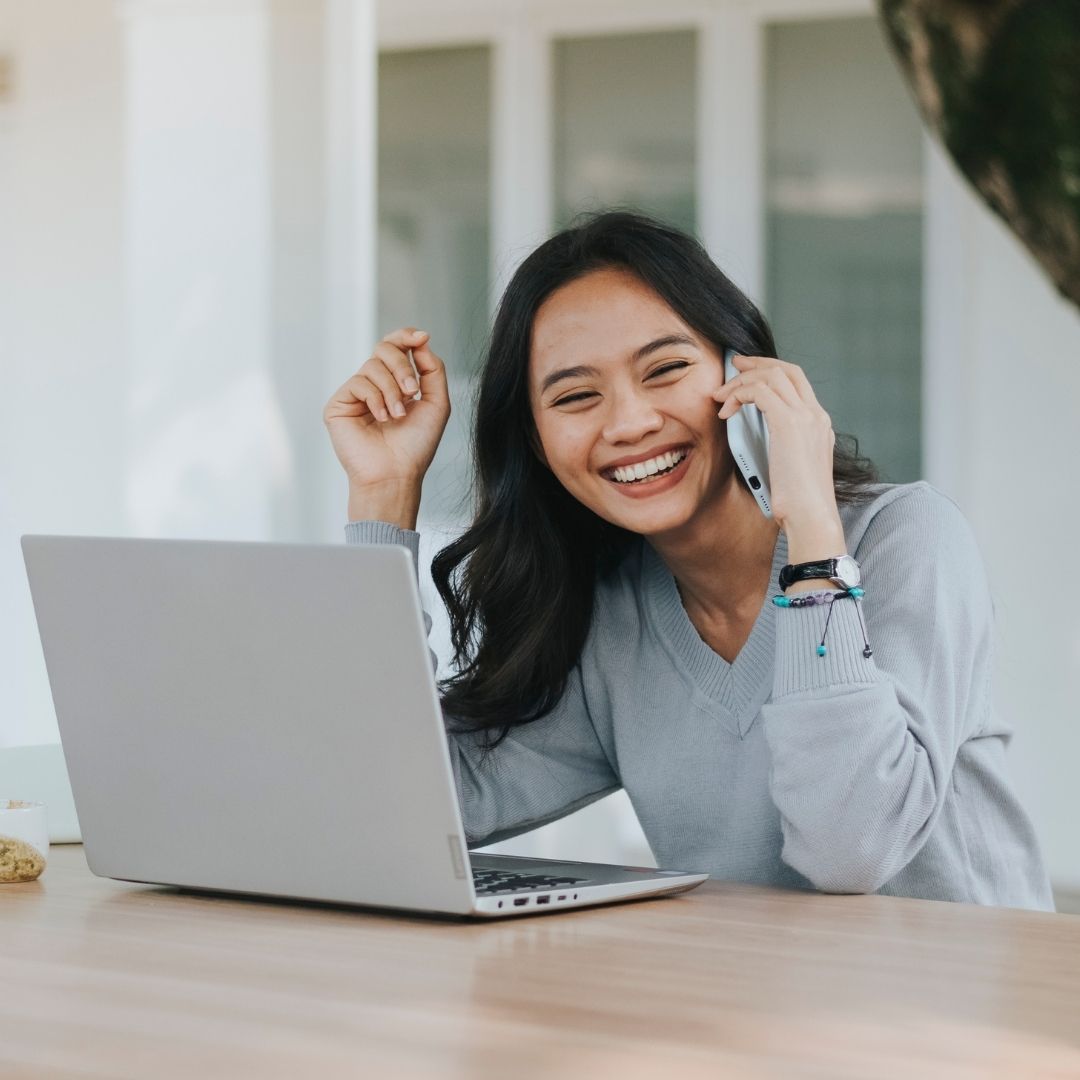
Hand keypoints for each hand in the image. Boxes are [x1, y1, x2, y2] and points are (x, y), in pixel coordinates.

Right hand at [323, 328, 450, 491]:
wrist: (396, 473)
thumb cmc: (416, 445)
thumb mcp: (437, 403)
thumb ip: (433, 370)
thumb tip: (421, 342)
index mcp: (397, 383)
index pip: (397, 347)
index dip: (406, 336)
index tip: (422, 338)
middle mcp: (376, 385)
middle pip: (384, 348)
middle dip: (402, 366)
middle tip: (413, 392)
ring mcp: (356, 394)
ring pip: (373, 365)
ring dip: (392, 390)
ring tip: (398, 416)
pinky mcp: (339, 404)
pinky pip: (358, 382)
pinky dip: (375, 398)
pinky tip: (382, 418)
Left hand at [712, 354, 844, 555]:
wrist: (811, 518)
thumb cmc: (798, 503)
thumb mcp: (792, 468)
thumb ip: (782, 446)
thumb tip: (757, 439)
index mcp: (819, 423)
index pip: (797, 381)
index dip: (771, 370)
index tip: (747, 372)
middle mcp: (816, 415)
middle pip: (787, 369)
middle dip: (756, 363)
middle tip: (732, 366)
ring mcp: (806, 417)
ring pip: (771, 376)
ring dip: (740, 382)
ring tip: (720, 396)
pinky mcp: (789, 424)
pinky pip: (759, 392)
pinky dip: (738, 395)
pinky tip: (726, 412)